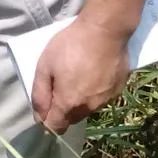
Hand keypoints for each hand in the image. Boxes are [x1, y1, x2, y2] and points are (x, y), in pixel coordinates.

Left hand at [30, 18, 129, 134]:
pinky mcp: (117, 90)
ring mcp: (106, 100)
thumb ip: (40, 95)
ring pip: (87, 109)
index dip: (47, 120)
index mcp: (69, 103)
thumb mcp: (45, 66)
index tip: (45, 106)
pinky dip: (95, 92)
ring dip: (80, 100)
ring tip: (78, 76)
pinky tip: (93, 73)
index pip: (56, 127)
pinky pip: (101, 98)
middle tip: (60, 84)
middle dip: (63, 109)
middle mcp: (89, 107)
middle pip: (72, 119)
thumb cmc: (70, 45)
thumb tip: (39, 118)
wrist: (105, 30)